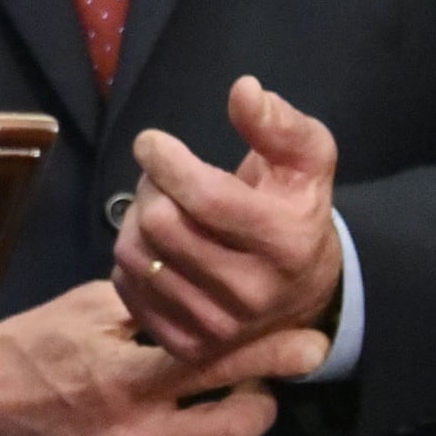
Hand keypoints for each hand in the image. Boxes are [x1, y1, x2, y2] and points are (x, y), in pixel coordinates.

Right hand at [0, 279, 326, 435]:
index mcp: (124, 378)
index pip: (219, 365)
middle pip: (235, 434)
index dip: (276, 354)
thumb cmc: (26, 351)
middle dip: (260, 406)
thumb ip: (148, 310)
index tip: (312, 345)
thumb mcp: (83, 310)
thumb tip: (203, 305)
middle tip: (251, 390)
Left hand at [114, 76, 342, 365]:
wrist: (303, 291)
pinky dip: (131, 255)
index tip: (151, 142)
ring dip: (136, 217)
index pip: (204, 197)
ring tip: (158, 205)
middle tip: (161, 175)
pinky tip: (155, 243)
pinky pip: (127, 286)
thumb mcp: (308, 160)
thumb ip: (280, 125)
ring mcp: (218, 326)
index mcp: (287, 243)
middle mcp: (253, 293)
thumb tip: (244, 90)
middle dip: (151, 185)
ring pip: (137, 254)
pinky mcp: (187, 345)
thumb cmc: (295, 208)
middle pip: (161, 223)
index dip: (165, 160)